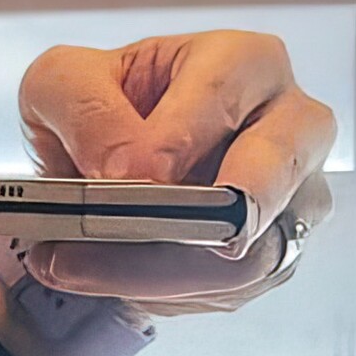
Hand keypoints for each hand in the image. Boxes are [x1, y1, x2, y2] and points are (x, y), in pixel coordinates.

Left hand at [0, 30, 336, 355]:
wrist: (106, 164)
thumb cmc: (101, 110)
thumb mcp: (63, 83)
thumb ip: (85, 109)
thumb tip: (123, 169)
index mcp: (244, 62)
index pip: (223, 95)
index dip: (173, 139)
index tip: (121, 175)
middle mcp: (288, 125)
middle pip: (270, 175)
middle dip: (201, 214)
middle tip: (139, 233)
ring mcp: (292, 196)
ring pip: (249, 252)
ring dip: (156, 269)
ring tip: (72, 264)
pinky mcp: (275, 256)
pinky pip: (230, 291)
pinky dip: (162, 292)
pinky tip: (110, 279)